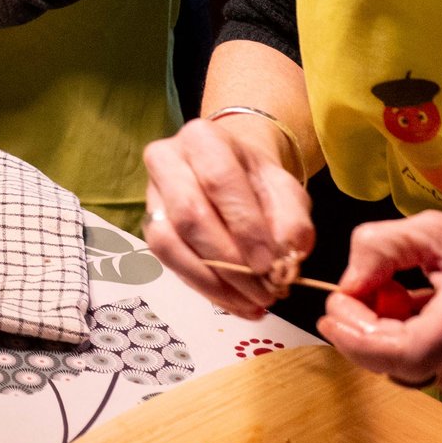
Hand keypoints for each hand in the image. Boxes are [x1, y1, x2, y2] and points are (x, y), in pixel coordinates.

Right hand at [142, 114, 317, 318]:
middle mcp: (166, 161)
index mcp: (202, 139)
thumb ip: (291, 219)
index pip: (220, 181)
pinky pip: (169, 263)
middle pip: (189, 216)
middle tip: (265, 291)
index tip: (270, 265)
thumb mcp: (285, 189)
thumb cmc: (256, 179)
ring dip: (214, 282)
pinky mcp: (150, 227)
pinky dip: (205, 289)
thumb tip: (286, 257)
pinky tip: (237, 303)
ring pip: (170, 244)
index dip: (245, 227)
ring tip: (252, 303)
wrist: (229, 172)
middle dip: (230, 262)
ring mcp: (152, 196)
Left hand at [316, 211, 441, 395]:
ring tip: (412, 291)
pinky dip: (408, 337)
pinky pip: (420, 365)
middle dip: (363, 324)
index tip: (333, 308)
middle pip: (390, 360)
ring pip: (400, 363)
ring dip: (387, 329)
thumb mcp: (440, 231)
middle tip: (370, 287)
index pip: (402, 353)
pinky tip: (430, 310)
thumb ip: (383, 248)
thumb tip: (348, 282)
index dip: (356, 337)